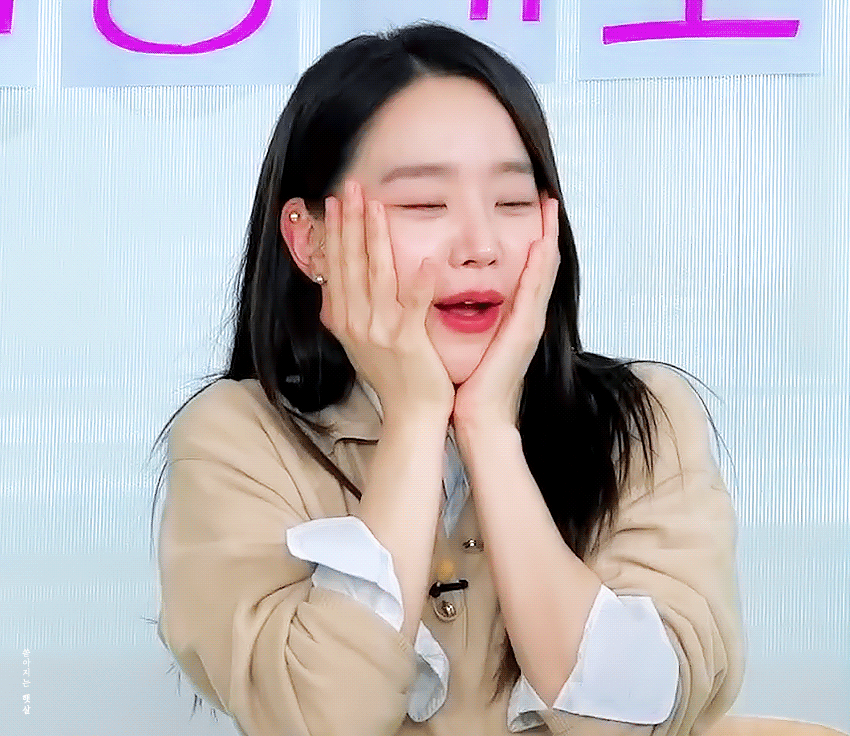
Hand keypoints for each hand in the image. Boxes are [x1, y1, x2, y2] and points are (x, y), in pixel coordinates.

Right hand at [320, 180, 454, 423]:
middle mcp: (355, 322)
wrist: (411, 413)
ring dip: (374, 236)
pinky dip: (419, 283)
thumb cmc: (393, 377)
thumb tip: (333, 288)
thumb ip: (348, 313)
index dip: (336, 231)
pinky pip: (413, 305)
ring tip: (375, 204)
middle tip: (351, 187)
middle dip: (350, 221)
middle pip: (351, 262)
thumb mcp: (360, 342)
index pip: (336, 266)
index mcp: (344, 319)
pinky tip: (426, 259)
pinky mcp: (406, 340)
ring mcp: (379, 331)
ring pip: (375, 274)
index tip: (337, 201)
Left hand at [452, 196, 560, 430]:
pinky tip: (543, 245)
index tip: (532, 211)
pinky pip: (534, 293)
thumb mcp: (472, 341)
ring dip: (549, 239)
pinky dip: (540, 268)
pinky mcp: (524, 334)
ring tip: (551, 208)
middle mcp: (526, 316)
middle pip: (542, 265)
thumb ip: (473, 318)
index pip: (526, 270)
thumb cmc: (471, 383)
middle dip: (546, 231)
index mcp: (513, 317)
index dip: (532, 241)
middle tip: (549, 198)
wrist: (479, 418)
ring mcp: (530, 324)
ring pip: (543, 273)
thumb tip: (453, 295)